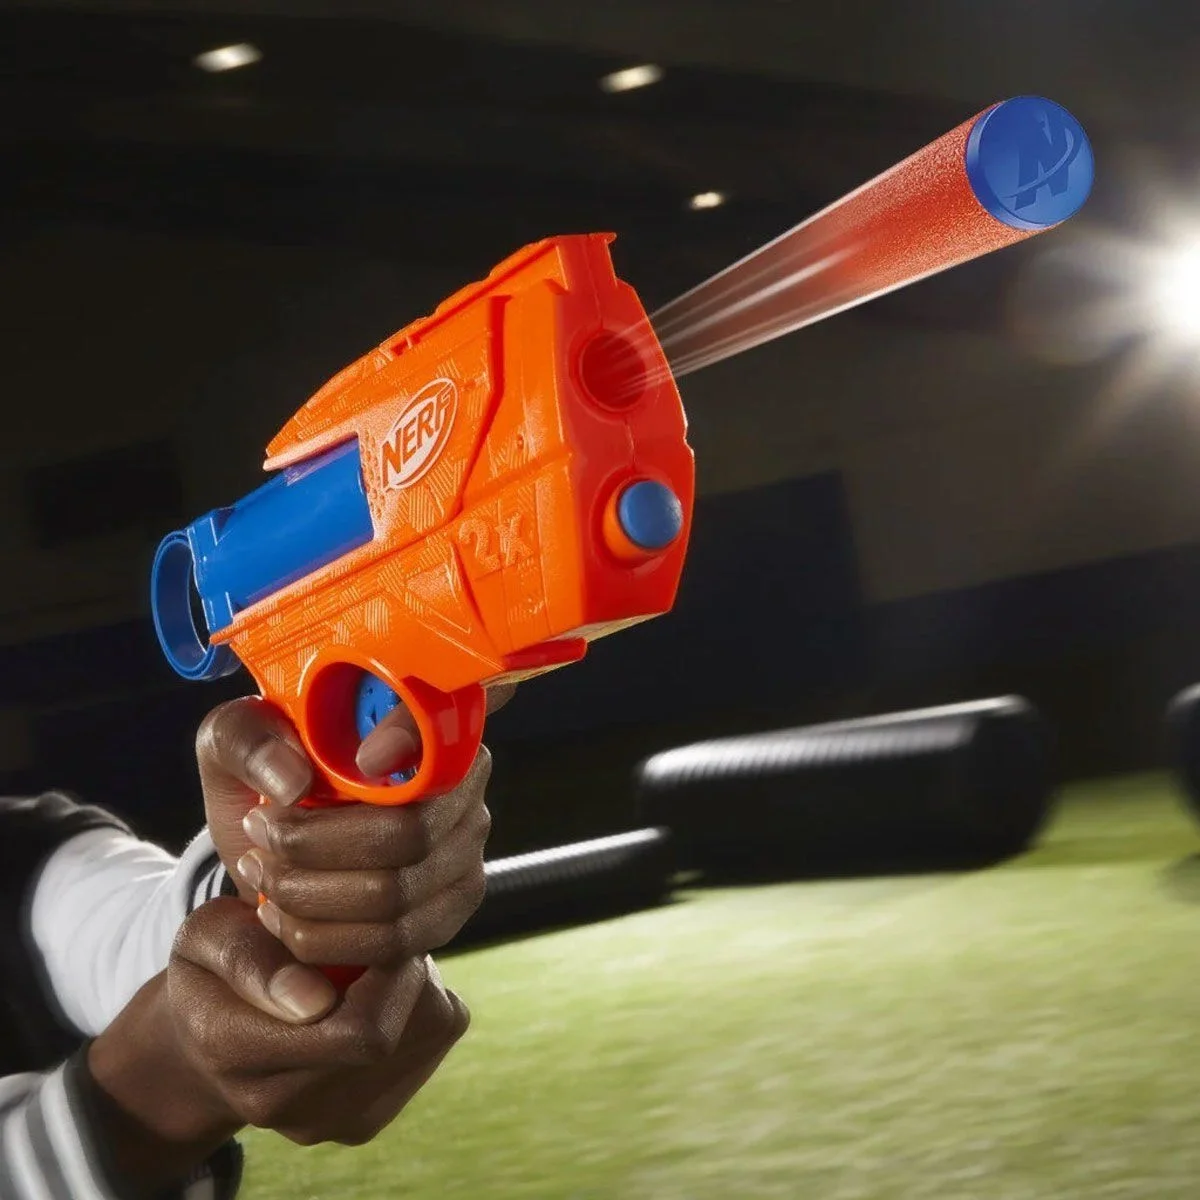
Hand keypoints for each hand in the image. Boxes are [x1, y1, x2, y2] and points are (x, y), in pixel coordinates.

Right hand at [87, 897, 468, 1193]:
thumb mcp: (209, 933)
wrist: (215, 1042)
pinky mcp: (362, 1124)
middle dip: (401, 973)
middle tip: (382, 935)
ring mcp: (325, 1123)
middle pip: (388, 1035)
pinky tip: (380, 994)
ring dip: (413, 987)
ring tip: (375, 963)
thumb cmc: (219, 966)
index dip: (384, 965)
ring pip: (421, 1038)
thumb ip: (248, 956)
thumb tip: (316, 1002)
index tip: (374, 922)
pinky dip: (418, 1010)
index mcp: (232, 1047)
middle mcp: (278, 1104)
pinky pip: (427, 1050)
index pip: (352, 1026)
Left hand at [196, 686, 514, 963]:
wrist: (276, 847)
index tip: (359, 760)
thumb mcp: (234, 743)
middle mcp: (462, 783)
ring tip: (264, 873)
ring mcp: (465, 849)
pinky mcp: (450, 908)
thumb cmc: (267, 779)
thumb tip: (293, 780)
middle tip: (260, 835)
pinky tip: (285, 915)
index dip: (408, 736)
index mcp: (422, 719)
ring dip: (309, 895)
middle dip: (314, 846)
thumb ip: (250, 740)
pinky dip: (324, 937)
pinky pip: (394, 941)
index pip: (441, 717)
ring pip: (394, 894)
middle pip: (408, 832)